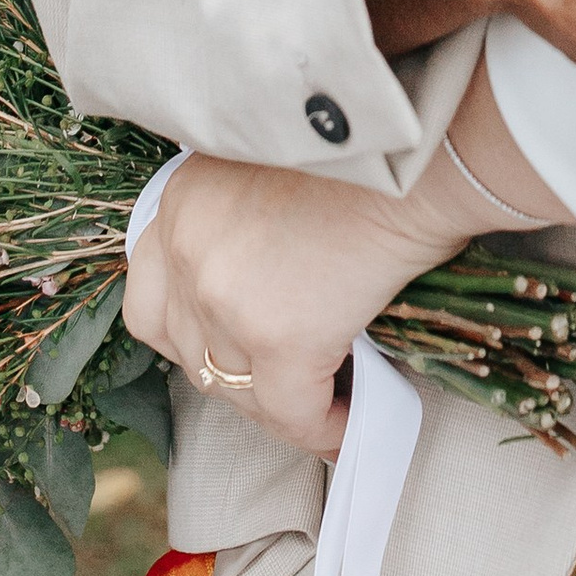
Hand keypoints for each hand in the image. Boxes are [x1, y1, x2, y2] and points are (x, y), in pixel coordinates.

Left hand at [123, 133, 479, 457]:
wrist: (423, 146)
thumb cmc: (368, 150)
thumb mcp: (274, 173)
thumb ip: (245, 227)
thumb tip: (272, 293)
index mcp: (182, 199)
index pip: (151, 295)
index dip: (193, 332)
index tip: (232, 348)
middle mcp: (185, 246)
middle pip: (188, 350)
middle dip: (236, 375)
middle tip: (286, 385)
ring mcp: (223, 294)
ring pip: (236, 389)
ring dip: (276, 406)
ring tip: (323, 404)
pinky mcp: (278, 336)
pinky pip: (290, 414)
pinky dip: (319, 428)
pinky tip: (348, 425)